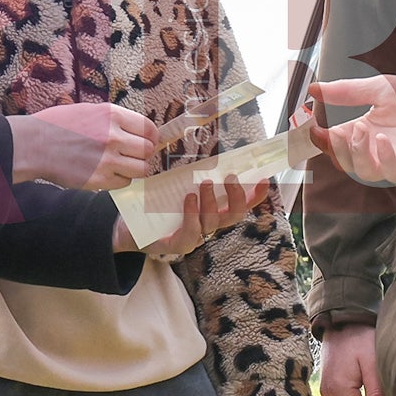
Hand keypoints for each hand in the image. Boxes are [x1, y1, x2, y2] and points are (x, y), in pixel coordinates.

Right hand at [9, 103, 157, 190]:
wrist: (34, 144)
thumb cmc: (59, 125)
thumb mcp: (90, 111)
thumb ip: (115, 120)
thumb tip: (139, 131)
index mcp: (112, 115)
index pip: (149, 128)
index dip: (150, 137)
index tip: (146, 142)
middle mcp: (113, 136)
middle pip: (148, 150)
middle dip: (143, 154)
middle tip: (134, 156)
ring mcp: (107, 160)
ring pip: (141, 169)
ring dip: (134, 169)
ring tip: (121, 166)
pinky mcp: (99, 180)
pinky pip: (124, 183)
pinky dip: (120, 180)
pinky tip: (107, 174)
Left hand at [112, 177, 269, 255]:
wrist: (130, 227)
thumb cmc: (159, 205)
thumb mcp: (178, 186)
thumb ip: (193, 175)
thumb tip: (207, 151)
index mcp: (214, 211)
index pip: (242, 205)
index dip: (255, 195)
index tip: (264, 178)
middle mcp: (209, 225)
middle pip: (234, 215)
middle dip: (236, 196)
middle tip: (230, 177)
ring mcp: (196, 236)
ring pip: (212, 221)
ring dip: (211, 201)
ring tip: (204, 183)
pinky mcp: (179, 244)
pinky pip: (191, 232)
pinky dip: (192, 214)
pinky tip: (189, 199)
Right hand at [311, 75, 395, 185]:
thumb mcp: (378, 89)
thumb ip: (347, 92)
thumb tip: (313, 88)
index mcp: (363, 134)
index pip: (334, 144)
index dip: (319, 140)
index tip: (310, 127)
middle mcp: (375, 152)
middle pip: (344, 162)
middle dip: (335, 150)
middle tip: (333, 131)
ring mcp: (394, 164)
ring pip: (365, 172)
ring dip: (357, 153)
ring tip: (359, 129)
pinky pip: (394, 173)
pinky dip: (384, 158)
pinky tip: (381, 140)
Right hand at [320, 324, 388, 395]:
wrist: (341, 320)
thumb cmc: (360, 337)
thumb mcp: (373, 363)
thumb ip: (376, 394)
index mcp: (339, 389)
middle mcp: (328, 394)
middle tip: (377, 385)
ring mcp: (326, 392)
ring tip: (369, 380)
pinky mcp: (328, 388)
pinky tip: (362, 380)